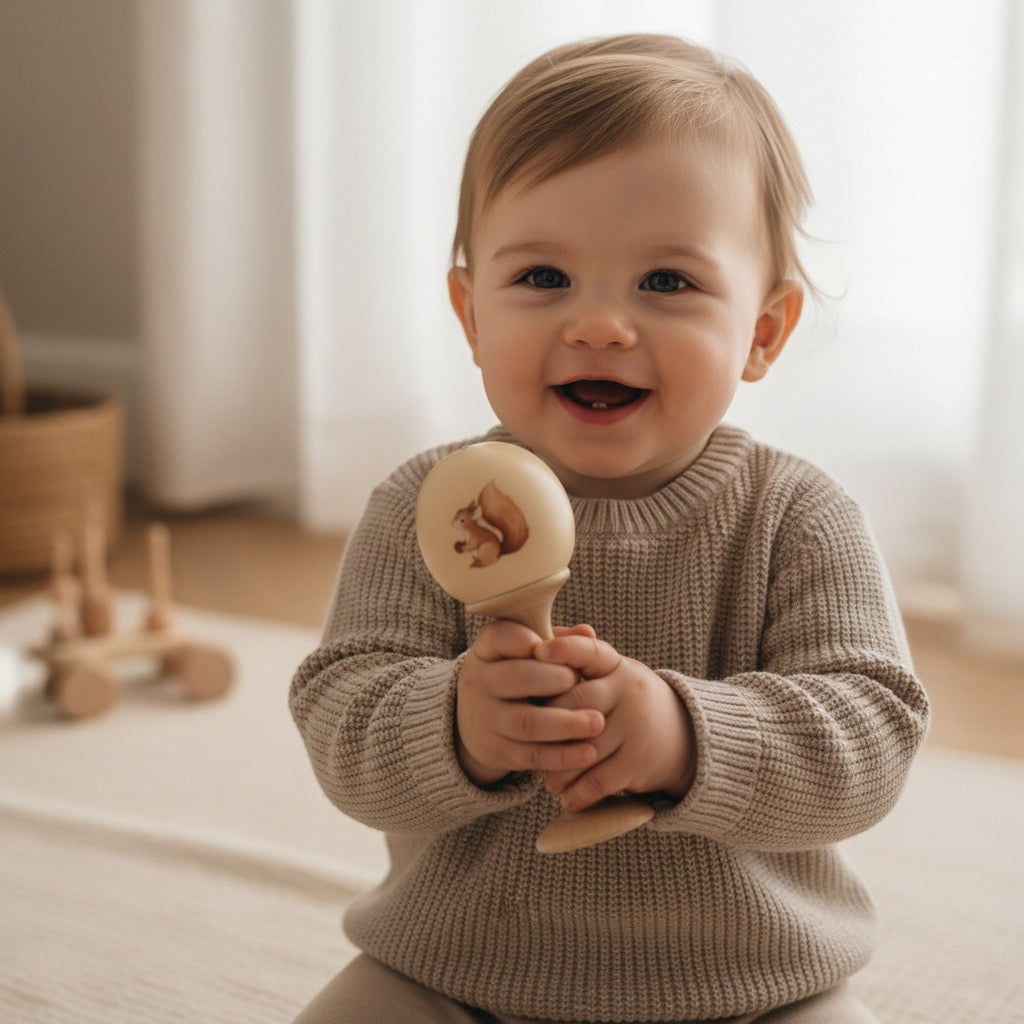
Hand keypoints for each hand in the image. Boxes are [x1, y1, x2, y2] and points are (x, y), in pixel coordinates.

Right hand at [455, 621, 603, 786]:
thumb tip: (587, 632)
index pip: (500, 636)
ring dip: (566, 723)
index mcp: (487, 651)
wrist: (479, 720)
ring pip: (527, 722)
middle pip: (517, 677)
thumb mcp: (525, 653)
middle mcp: (480, 682)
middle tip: (580, 682)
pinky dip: (562, 756)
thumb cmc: (517, 674)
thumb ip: (556, 641)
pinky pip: (532, 755)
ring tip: (598, 722)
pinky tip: (589, 752)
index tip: (549, 647)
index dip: (526, 640)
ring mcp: (487, 719)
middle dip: (554, 678)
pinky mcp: (498, 751)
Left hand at [534, 632, 695, 811]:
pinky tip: (566, 798)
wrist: (688, 737)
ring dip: (558, 768)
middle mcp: (628, 691)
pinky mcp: (639, 760)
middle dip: (548, 724)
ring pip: (583, 747)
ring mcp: (635, 726)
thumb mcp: (613, 674)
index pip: (589, 650)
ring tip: (546, 778)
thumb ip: (578, 660)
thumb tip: (535, 641)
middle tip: (528, 739)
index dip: (564, 649)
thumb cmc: (630, 701)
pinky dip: (578, 793)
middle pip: (575, 703)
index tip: (539, 651)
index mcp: (617, 666)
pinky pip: (599, 780)